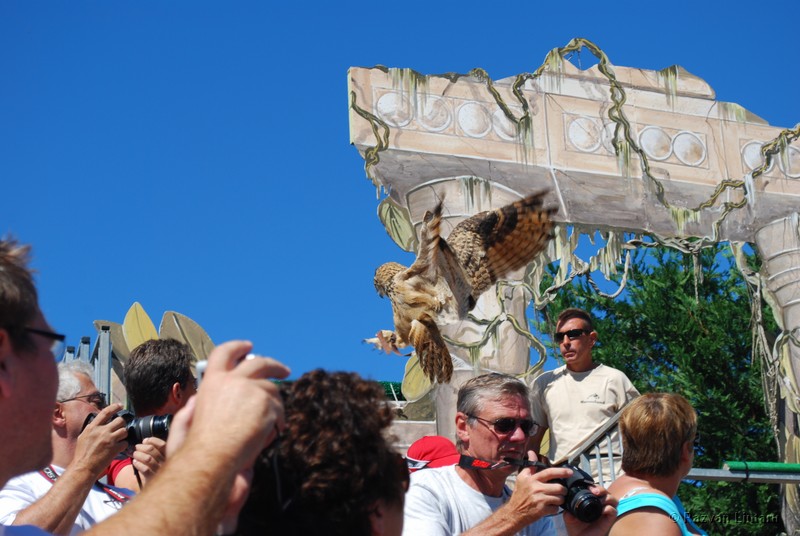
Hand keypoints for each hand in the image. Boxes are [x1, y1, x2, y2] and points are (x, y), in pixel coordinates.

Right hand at [72, 404, 128, 477]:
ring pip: (124, 431)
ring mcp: (109, 440)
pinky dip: (123, 445)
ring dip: (123, 434)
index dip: (114, 407)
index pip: (106, 412)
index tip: (120, 406)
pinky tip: (118, 448)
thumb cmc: (81, 454)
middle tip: (120, 428)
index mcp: (92, 427)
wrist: (83, 467)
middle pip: (120, 420)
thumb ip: (92, 429)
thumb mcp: (83, 437)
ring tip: (119, 439)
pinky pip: (125, 443)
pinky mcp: (114, 448)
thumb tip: (98, 422)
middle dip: (122, 424)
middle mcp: (101, 431)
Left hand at [129, 437, 166, 484]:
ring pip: (147, 458)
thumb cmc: (157, 471)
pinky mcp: (152, 479)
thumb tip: (145, 441)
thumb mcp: (160, 460)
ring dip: (138, 455)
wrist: (157, 489)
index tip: (145, 441)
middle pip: (152, 450)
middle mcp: (166, 463)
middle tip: (136, 448)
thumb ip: (155, 450)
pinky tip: (135, 462)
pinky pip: (145, 469)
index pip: (162, 445)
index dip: (152, 441)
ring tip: (134, 454)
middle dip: (141, 447)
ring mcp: (159, 471)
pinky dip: (138, 464)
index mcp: (168, 456)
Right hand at [183, 341, 288, 467]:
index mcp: (213, 381)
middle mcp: (233, 380)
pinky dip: (279, 420)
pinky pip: (279, 408)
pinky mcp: (266, 402)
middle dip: (273, 365)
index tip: (248, 346)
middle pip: (259, 362)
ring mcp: (251, 389)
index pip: (224, 353)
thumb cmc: (198, 447)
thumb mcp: (186, 419)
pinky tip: (274, 431)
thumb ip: (192, 407)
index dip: (237, 347)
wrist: (213, 459)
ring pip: (272, 389)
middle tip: (283, 370)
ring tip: (275, 421)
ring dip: (276, 403)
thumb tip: (196, 399)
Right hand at [507, 450, 572, 523]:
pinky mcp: (542, 510)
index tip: (570, 472)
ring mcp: (539, 500)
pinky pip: (556, 508)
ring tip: (554, 499)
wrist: (514, 513)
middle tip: (561, 491)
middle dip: (563, 490)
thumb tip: (531, 452)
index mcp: (532, 479)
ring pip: (559, 498)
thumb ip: (530, 466)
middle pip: (559, 487)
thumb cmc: (519, 494)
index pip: (549, 472)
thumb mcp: (522, 478)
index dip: (561, 471)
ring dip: (559, 499)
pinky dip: (555, 508)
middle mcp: (536, 488)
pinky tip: (549, 507)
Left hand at [563, 484, 617, 535]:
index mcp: (591, 501)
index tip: (587, 487)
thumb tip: (568, 506)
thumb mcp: (569, 516)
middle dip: (601, 489)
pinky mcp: (609, 520)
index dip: (593, 486)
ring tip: (600, 499)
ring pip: (613, 499)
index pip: (596, 489)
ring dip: (607, 497)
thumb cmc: (575, 527)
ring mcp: (605, 512)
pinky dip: (609, 508)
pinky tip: (602, 510)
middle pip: (606, 492)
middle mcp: (600, 505)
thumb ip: (569, 510)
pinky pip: (613, 511)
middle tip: (594, 491)